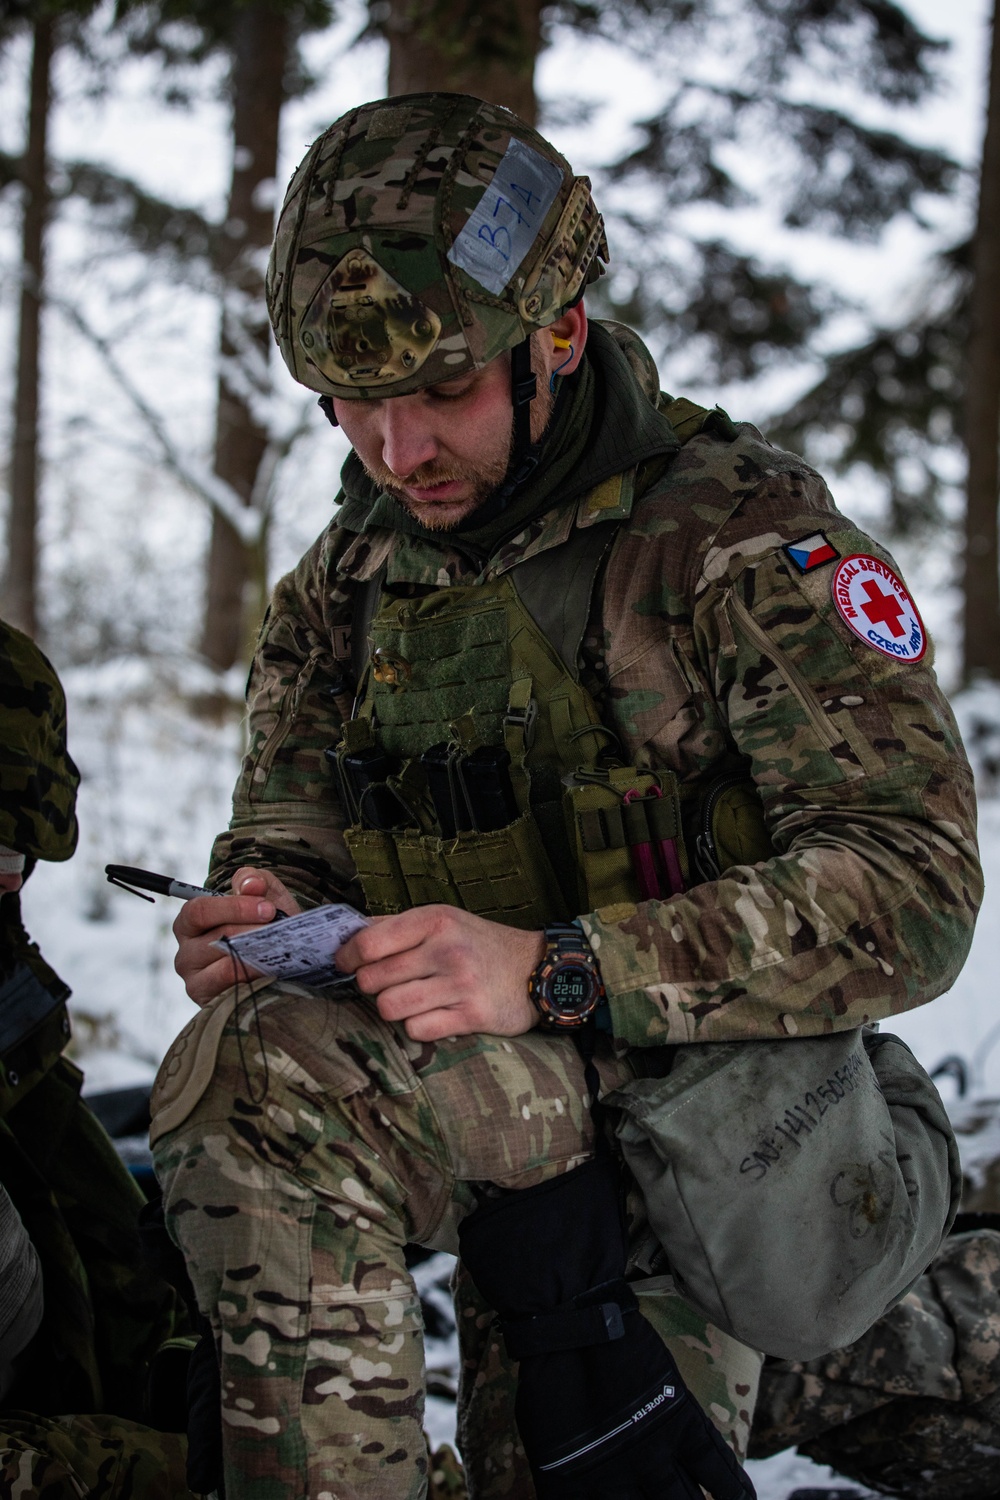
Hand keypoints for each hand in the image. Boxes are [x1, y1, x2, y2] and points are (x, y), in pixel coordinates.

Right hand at [173, 867, 300, 1006]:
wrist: (279, 960)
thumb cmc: (264, 925)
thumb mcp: (263, 896)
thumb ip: (253, 881)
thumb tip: (251, 883)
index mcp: (190, 922)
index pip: (200, 911)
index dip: (234, 908)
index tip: (267, 908)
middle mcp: (186, 952)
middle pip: (214, 939)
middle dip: (249, 931)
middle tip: (276, 928)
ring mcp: (195, 980)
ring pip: (223, 966)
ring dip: (254, 955)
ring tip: (277, 949)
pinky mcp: (208, 1002)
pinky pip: (228, 990)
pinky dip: (251, 978)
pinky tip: (270, 970)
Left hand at [337, 905, 544, 1041]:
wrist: (536, 969)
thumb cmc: (479, 944)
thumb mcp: (444, 920)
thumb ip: (397, 926)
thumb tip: (348, 934)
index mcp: (435, 920)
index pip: (369, 943)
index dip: (347, 957)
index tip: (345, 964)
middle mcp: (448, 949)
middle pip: (373, 979)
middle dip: (372, 986)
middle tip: (387, 984)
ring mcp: (460, 984)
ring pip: (390, 1008)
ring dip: (393, 1008)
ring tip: (410, 1000)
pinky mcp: (472, 1016)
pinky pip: (417, 1030)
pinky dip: (418, 1026)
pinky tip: (433, 1014)